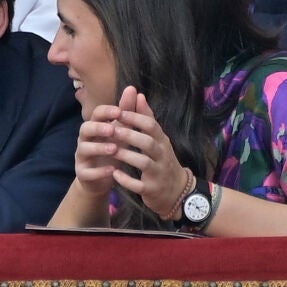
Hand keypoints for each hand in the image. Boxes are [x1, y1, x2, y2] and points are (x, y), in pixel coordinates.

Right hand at [72, 85, 139, 196]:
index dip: (105, 112)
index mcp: (95, 127)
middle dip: (98, 127)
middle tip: (113, 129)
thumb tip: (133, 88)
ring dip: (98, 148)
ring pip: (84, 148)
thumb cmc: (112, 150)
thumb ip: (126, 111)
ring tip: (114, 149)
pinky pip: (87, 171)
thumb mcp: (121, 131)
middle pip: (85, 128)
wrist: (101, 179)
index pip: (96, 114)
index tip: (119, 111)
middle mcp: (85, 139)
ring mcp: (82, 156)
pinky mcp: (82, 173)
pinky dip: (99, 171)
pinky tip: (112, 170)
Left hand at [108, 86, 187, 218]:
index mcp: (162, 141)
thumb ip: (146, 117)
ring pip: (143, 162)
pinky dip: (127, 180)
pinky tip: (115, 174)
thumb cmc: (162, 160)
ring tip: (110, 150)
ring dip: (126, 156)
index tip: (117, 112)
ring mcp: (158, 173)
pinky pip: (139, 185)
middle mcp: (162, 156)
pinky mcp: (152, 189)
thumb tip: (138, 94)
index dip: (134, 118)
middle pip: (147, 142)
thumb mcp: (158, 138)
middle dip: (129, 135)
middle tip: (111, 130)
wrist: (176, 192)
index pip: (151, 125)